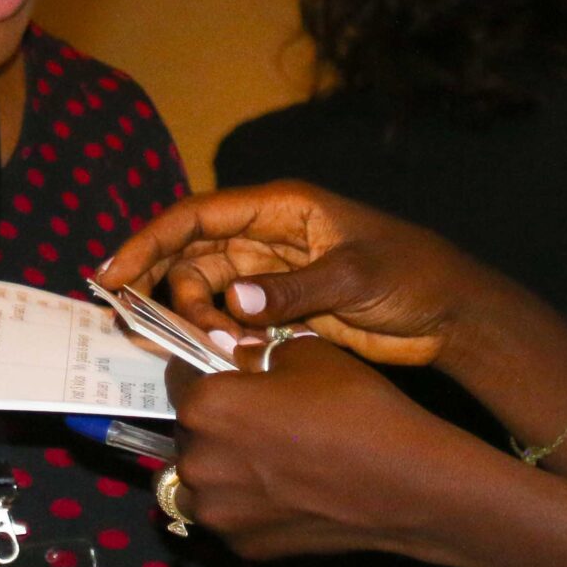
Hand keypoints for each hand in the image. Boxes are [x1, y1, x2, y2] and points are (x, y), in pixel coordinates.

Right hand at [97, 180, 523, 367]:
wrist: (452, 314)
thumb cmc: (414, 274)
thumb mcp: (357, 276)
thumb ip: (295, 289)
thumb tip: (233, 302)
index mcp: (281, 207)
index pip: (197, 217)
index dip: (150, 241)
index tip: (114, 274)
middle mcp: (267, 236)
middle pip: (192, 258)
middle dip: (169, 292)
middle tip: (154, 332)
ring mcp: (272, 275)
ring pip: (207, 294)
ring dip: (198, 322)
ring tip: (215, 351)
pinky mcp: (281, 311)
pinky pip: (231, 321)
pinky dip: (221, 340)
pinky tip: (229, 359)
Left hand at [164, 335, 476, 558]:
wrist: (404, 482)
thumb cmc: (355, 407)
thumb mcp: (305, 353)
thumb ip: (256, 353)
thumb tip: (237, 356)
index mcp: (206, 407)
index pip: (179, 377)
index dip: (201, 368)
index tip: (222, 370)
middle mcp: (197, 462)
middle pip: (188, 432)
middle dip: (213, 422)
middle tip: (255, 417)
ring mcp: (218, 513)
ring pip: (201, 481)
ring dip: (221, 467)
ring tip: (266, 459)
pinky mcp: (244, 546)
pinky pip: (230, 515)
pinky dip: (245, 503)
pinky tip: (284, 492)